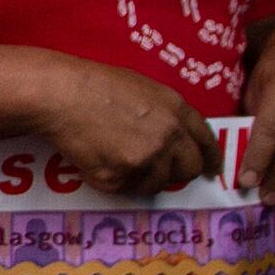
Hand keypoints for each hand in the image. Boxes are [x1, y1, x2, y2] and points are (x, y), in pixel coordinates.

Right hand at [28, 56, 215, 195]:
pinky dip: (113, 180)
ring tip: (117, 158)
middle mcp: (168, 137)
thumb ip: (167, 113)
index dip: (211, 159)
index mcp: (176, 110)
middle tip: (157, 170)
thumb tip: (175, 138)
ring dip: (141, 178)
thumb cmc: (97, 85)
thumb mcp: (145, 88)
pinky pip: (125, 189)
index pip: (206, 141)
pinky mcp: (120, 177)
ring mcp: (146, 159)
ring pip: (156, 184)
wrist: (63, 94)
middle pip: (188, 170)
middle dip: (176, 173)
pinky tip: (99, 160)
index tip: (211, 171)